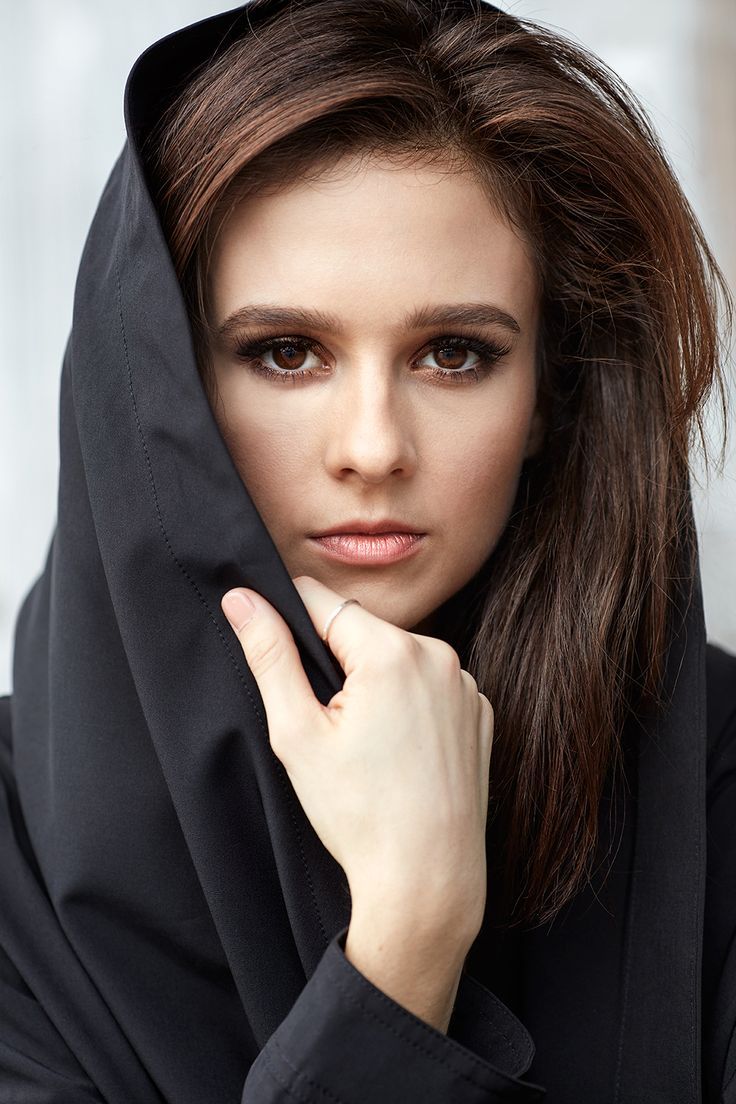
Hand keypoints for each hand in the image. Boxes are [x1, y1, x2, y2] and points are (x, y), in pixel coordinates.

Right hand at [221, 575, 493, 943]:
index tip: (278, 656)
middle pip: (361, 631)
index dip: (289, 620)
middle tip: (326, 726)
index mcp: (391, 651)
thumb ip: (270, 654)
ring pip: (396, 659)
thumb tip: (241, 598)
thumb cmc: (359, 813)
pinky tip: (398, 753)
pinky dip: (408, 705)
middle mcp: (438, 655)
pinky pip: (429, 687)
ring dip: (373, 682)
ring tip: (365, 746)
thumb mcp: (297, 732)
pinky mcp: (479, 712)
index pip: (321, 600)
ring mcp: (465, 684)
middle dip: (336, 663)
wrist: (428, 878)